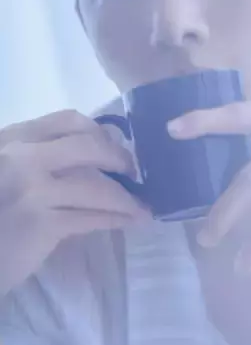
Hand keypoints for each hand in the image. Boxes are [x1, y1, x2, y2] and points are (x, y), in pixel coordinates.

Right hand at [0, 109, 149, 297]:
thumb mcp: (6, 169)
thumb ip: (40, 158)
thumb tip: (94, 158)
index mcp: (14, 138)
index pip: (68, 121)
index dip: (100, 132)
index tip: (114, 147)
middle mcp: (22, 157)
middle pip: (90, 147)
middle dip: (120, 160)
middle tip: (134, 174)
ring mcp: (32, 190)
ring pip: (97, 188)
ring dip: (127, 199)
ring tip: (142, 208)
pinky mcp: (42, 224)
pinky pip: (92, 218)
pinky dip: (116, 220)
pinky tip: (128, 222)